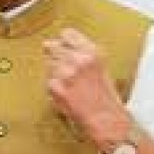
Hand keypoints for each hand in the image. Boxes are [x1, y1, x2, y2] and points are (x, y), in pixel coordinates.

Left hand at [43, 28, 128, 144]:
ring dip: (54, 72)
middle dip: (56, 56)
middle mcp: (77, 59)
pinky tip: (66, 93)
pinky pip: (47, 81)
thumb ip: (81, 53)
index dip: (64, 41)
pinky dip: (53, 87)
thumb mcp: (100, 66)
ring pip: (48, 64)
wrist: (105, 120)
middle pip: (53, 47)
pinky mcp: (55, 87)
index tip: (63, 46)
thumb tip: (57, 44)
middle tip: (65, 69)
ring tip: (69, 84)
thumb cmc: (106, 97)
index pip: (67, 34)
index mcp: (92, 52)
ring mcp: (64, 73)